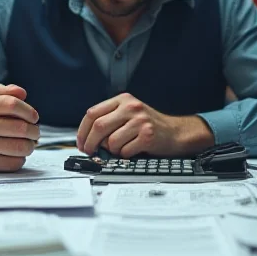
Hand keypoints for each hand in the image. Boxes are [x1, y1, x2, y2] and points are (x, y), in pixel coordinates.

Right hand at [0, 80, 39, 171]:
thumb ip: (7, 91)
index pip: (12, 104)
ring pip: (20, 147)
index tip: (34, 118)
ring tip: (28, 143)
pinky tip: (15, 154)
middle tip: (34, 132)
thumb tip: (21, 93)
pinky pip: (15, 163)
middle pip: (21, 128)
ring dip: (30, 146)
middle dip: (34, 131)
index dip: (29, 111)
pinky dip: (21, 158)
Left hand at [76, 93, 194, 158]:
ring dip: (111, 151)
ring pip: (111, 141)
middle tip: (89, 151)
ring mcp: (140, 121)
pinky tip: (132, 150)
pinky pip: (125, 151)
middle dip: (90, 143)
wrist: (175, 132)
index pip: (93, 113)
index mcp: (122, 100)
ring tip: (120, 148)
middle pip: (99, 126)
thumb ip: (109, 119)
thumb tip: (86, 138)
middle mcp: (131, 107)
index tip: (81, 142)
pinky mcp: (147, 135)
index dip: (82, 130)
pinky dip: (124, 155)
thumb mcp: (129, 113)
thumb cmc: (149, 125)